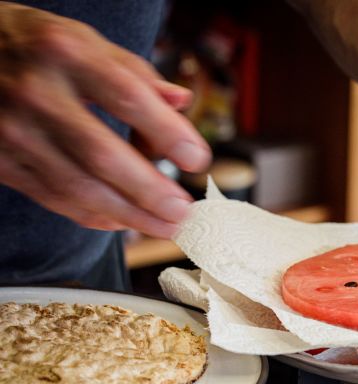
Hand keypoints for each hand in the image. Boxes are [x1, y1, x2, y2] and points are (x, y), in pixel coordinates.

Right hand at [0, 3, 210, 237]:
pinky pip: (55, 198)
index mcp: (66, 53)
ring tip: (165, 227)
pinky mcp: (2, 161)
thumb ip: (135, 73)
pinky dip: (94, 215)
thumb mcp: (84, 40)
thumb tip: (181, 102)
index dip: (168, 133)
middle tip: (183, 212)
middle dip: (150, 192)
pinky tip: (124, 222)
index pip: (128, 97)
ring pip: (79, 187)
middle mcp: (36, 93)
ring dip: (129, 215)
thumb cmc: (37, 47)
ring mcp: (14, 131)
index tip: (197, 160)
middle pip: (103, 155)